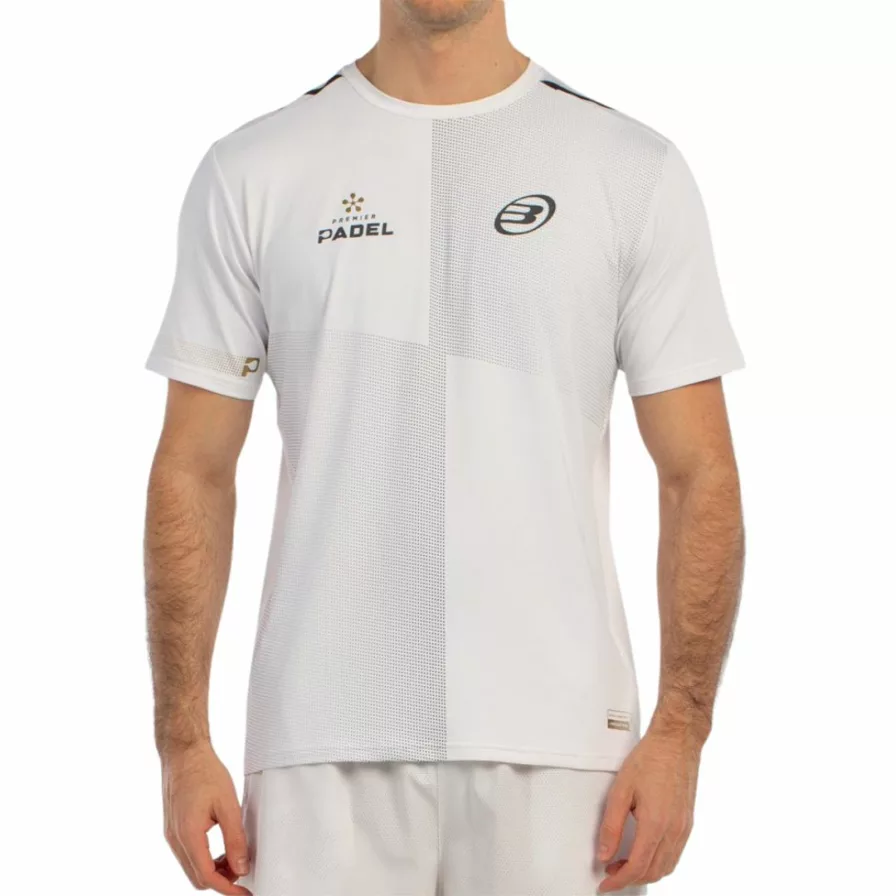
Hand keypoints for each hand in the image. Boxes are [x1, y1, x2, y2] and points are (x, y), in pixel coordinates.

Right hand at [161, 742, 250, 894]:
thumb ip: (235, 838)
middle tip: (244, 872)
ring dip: (213, 870)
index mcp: (188, 835)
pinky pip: (188, 854)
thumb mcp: (228, 805)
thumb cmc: (204, 772)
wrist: (183, 753)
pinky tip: (221, 848)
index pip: (207, 877)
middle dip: (222, 880)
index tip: (244, 894)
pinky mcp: (172, 829)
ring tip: (235, 859)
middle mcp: (175, 840)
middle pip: (197, 877)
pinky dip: (205, 859)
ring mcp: (171, 835)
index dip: (227, 889)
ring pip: (192, 868)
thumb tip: (241, 866)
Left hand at [594, 727, 700, 891]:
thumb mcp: (620, 790)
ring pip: (666, 867)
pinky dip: (659, 862)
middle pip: (652, 872)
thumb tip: (605, 853)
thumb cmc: (650, 758)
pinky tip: (645, 853)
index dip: (619, 881)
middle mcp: (674, 830)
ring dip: (645, 872)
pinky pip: (675, 854)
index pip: (636, 867)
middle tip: (611, 873)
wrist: (676, 742)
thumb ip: (611, 825)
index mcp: (656, 823)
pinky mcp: (688, 822)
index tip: (606, 884)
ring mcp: (684, 828)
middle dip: (630, 879)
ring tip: (624, 864)